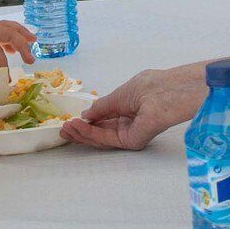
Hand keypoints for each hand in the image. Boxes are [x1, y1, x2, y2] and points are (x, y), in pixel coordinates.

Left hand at [0, 20, 37, 74]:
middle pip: (6, 31)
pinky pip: (0, 38)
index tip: (5, 75)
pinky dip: (12, 41)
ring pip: (6, 30)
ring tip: (34, 42)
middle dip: (21, 43)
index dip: (2, 59)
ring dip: (20, 36)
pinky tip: (20, 49)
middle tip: (30, 60)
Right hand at [60, 66, 204, 150]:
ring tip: (66, 129)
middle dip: (81, 131)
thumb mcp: (119, 94)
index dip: (87, 120)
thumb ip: (102, 107)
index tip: (70, 120)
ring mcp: (130, 133)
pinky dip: (90, 134)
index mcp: (128, 108)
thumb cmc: (149, 87)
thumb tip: (86, 114)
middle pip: (101, 131)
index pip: (104, 118)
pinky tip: (77, 128)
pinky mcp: (132, 141)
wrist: (166, 92)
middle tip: (64, 129)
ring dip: (82, 133)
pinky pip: (107, 139)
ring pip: (101, 137)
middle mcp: (129, 122)